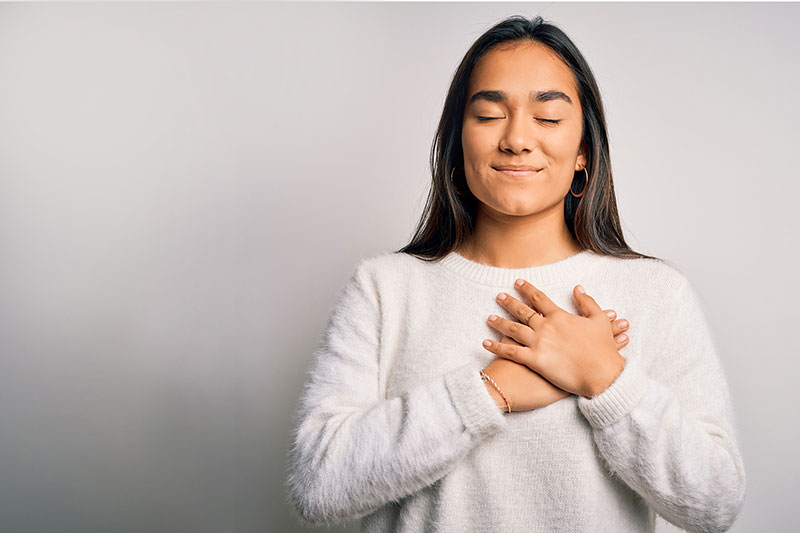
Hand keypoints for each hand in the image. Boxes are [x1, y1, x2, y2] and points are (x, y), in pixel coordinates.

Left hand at [482, 280, 625, 397]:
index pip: (539, 299)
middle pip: (522, 312)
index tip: (517, 283)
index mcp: (559, 316)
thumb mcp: (599, 320)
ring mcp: (538, 343)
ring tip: (489, 318)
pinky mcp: (534, 361)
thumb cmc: (603, 349)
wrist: (602, 374)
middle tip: (499, 296)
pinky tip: (486, 343)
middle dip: (509, 302)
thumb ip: (587, 302)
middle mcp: (546, 327)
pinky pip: (511, 352)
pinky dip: (497, 347)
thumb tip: (577, 288)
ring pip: (513, 330)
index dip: (527, 289)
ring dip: (500, 322)